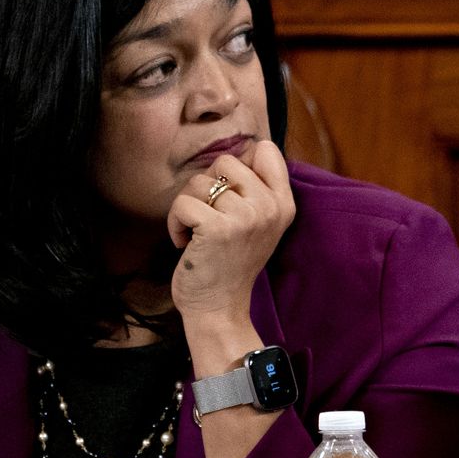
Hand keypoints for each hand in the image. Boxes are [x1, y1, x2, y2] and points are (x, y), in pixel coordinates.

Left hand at [167, 139, 295, 327]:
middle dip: (208, 187)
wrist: (219, 307)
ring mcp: (247, 217)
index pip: (266, 150)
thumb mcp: (258, 223)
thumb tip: (241, 150)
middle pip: (226, 160)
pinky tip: (184, 243)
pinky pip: (182, 202)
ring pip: (199, 181)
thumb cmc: (230, 262)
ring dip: (188, 207)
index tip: (231, 196)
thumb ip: (255, 188)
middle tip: (210, 217)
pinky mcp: (218, 228)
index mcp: (284, 203)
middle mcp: (270, 207)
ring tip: (197, 233)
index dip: (240, 166)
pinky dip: (174, 223)